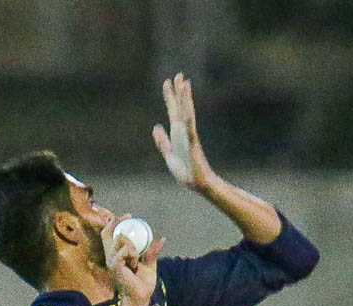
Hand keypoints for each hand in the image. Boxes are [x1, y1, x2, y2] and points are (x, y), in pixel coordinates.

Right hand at [101, 216, 165, 305]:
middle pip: (108, 233)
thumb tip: (162, 239)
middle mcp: (110, 257)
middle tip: (129, 216)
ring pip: (121, 239)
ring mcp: (111, 260)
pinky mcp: (114, 265)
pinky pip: (125, 250)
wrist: (140, 298)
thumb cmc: (142, 285)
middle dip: (117, 222)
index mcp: (116, 256)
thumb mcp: (149, 265)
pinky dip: (133, 254)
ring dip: (132, 245)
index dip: (114, 222)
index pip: (109, 235)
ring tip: (136, 259)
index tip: (128, 216)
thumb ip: (152, 252)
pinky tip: (135, 264)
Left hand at [152, 72, 214, 191]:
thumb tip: (156, 126)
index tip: (167, 82)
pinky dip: (188, 114)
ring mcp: (189, 135)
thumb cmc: (186, 172)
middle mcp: (183, 131)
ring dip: (185, 98)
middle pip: (180, 107)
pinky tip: (187, 105)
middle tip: (179, 74)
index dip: (170, 97)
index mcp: (177, 134)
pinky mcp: (192, 142)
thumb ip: (162, 141)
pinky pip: (189, 125)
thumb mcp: (168, 155)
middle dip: (179, 92)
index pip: (173, 111)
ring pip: (186, 112)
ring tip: (184, 82)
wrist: (197, 183)